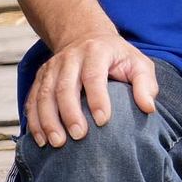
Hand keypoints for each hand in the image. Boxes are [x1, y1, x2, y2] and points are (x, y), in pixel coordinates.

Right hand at [26, 30, 158, 146]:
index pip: (94, 75)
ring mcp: (52, 67)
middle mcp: (70, 58)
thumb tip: (148, 108)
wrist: (87, 38)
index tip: (103, 121)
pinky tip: (41, 139)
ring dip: (48, 120)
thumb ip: (145, 85)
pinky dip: (34, 120)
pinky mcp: (40, 78)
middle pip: (64, 86)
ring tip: (57, 143)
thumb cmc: (117, 58)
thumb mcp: (138, 64)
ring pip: (44, 94)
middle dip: (70, 113)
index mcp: (96, 52)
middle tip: (78, 136)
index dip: (97, 98)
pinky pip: (32, 99)